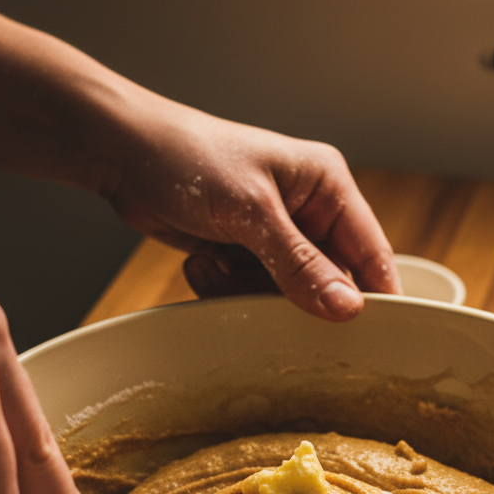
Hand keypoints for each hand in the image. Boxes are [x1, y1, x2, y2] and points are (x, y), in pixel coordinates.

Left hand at [103, 92, 399, 320]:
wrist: (121, 154)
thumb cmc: (187, 157)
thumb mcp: (250, 212)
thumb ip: (301, 264)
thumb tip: (348, 308)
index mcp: (326, 186)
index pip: (371, 253)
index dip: (372, 298)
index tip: (368, 339)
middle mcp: (307, 211)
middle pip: (327, 283)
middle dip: (290, 296)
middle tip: (258, 290)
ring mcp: (274, 235)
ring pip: (286, 296)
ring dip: (247, 291)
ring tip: (216, 261)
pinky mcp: (244, 253)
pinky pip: (251, 293)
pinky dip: (225, 287)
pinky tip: (202, 259)